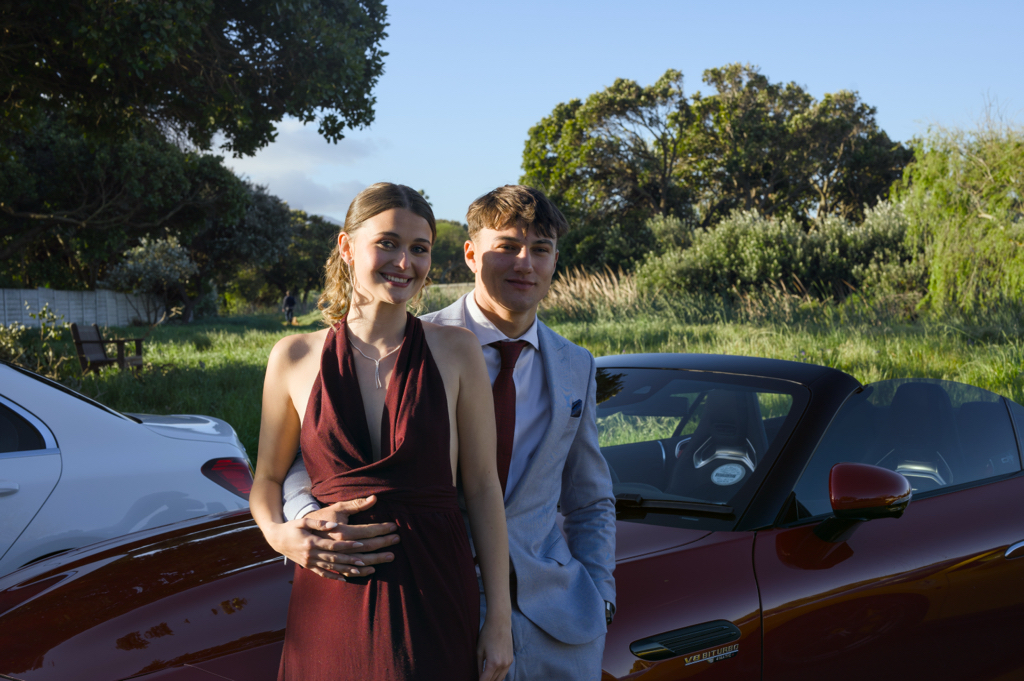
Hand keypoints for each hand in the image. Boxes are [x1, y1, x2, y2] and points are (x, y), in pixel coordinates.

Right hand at [267, 495, 399, 579]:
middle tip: (379, 555)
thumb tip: (334, 524)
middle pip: (341, 558)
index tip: (364, 543)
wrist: (276, 540)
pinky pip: (327, 574)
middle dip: (362, 557)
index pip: (336, 544)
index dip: (350, 545)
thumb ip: (320, 523)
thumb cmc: (293, 527)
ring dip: (354, 569)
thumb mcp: (304, 521)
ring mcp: (313, 563)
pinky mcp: (311, 567)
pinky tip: (351, 578)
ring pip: (337, 568)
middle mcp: (314, 555)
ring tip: (372, 568)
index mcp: (313, 542)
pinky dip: (339, 576)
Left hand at [477, 614, 512, 680]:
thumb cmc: (487, 634)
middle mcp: (503, 665)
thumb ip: (479, 666)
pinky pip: (504, 673)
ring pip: (500, 678)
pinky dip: (498, 676)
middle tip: (480, 679)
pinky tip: (492, 675)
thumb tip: (479, 676)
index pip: (485, 680)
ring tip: (485, 678)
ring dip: (493, 680)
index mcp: (493, 663)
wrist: (500, 623)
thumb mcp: (479, 650)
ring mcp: (508, 663)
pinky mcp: (511, 659)